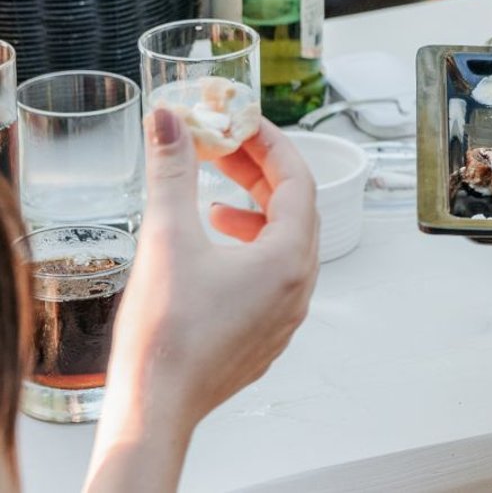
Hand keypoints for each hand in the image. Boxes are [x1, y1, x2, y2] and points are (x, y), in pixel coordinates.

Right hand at [96, 113, 317, 453]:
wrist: (155, 408)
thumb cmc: (167, 334)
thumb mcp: (168, 238)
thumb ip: (173, 173)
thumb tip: (170, 122)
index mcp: (289, 258)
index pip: (297, 180)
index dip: (270, 144)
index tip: (242, 122)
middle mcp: (299, 286)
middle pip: (294, 211)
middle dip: (259, 175)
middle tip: (225, 150)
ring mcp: (286, 313)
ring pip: (285, 245)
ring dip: (254, 213)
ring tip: (214, 203)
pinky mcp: (266, 332)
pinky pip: (272, 276)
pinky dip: (250, 249)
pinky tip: (213, 250)